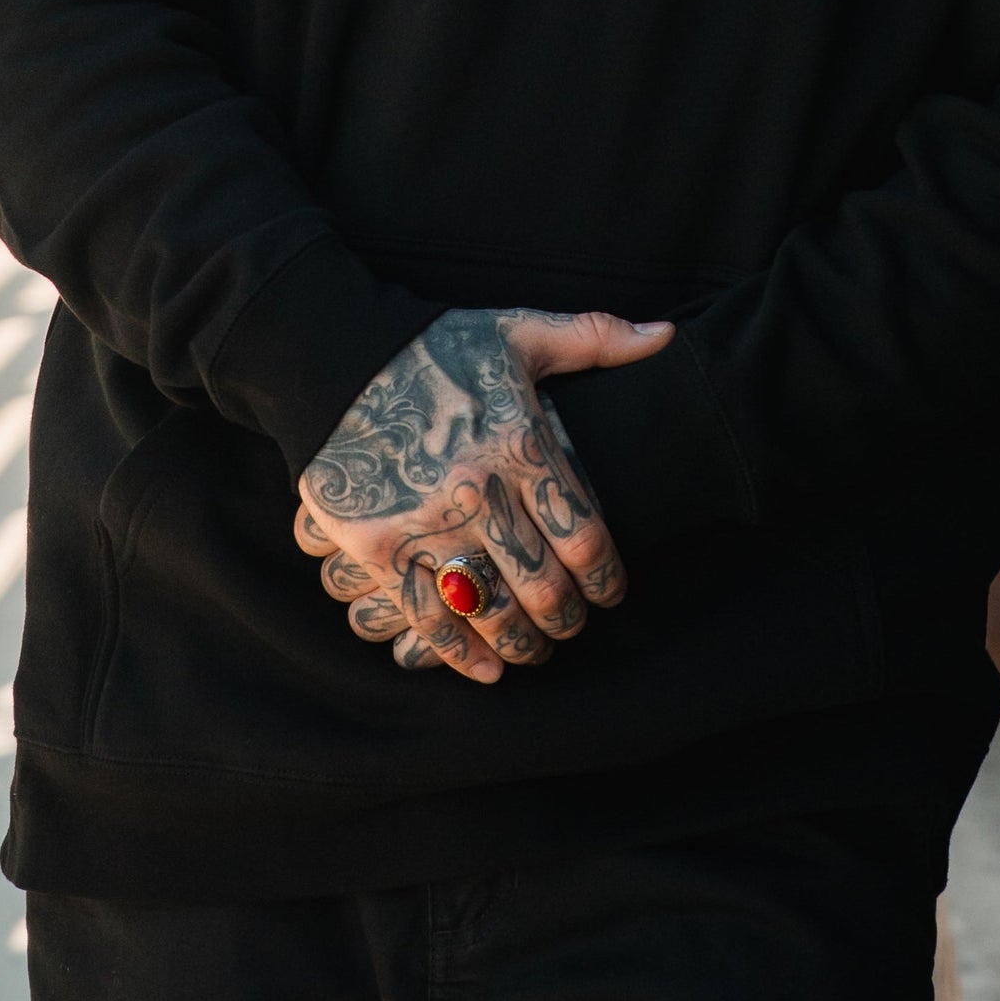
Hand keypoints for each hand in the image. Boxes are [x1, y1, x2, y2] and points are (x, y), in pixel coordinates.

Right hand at [293, 307, 672, 683]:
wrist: (334, 355)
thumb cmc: (435, 345)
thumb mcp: (518, 331)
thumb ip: (596, 336)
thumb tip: (664, 335)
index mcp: (520, 443)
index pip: (585, 535)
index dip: (607, 578)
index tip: (612, 593)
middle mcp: (478, 490)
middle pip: (543, 584)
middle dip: (568, 618)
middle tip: (573, 627)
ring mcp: (425, 524)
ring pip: (491, 611)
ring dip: (522, 644)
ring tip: (535, 650)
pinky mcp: (378, 547)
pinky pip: (428, 618)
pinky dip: (461, 655)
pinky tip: (486, 669)